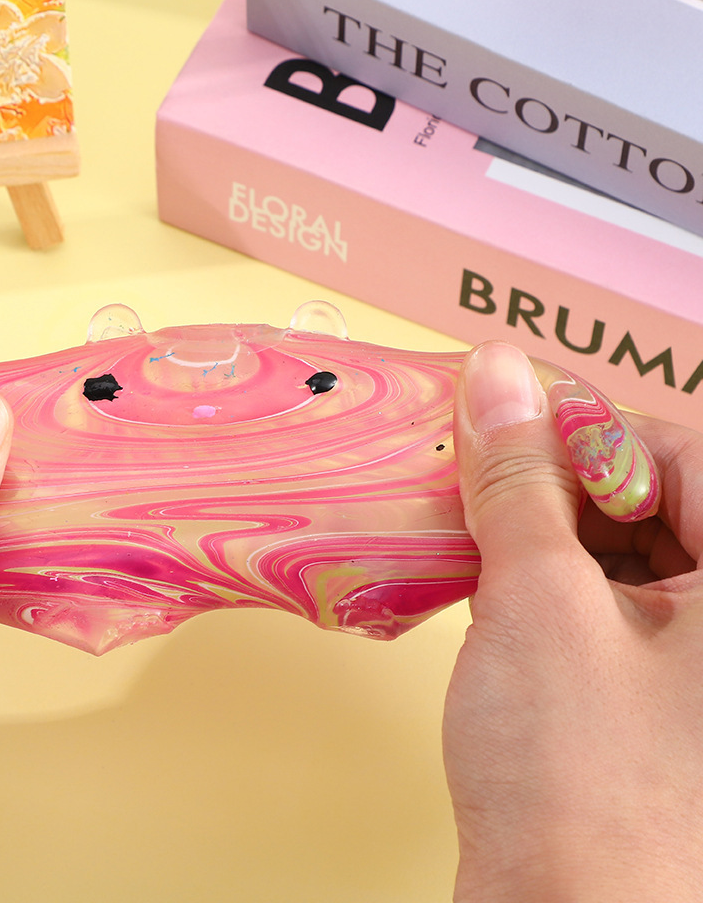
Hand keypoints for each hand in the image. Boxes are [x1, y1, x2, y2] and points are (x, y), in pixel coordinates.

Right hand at [443, 341, 702, 901]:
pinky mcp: (665, 708)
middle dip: (560, 488)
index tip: (504, 431)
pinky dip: (553, 590)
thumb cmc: (578, 783)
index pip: (688, 453)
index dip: (589, 431)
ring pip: (630, 557)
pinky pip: (614, 611)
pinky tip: (496, 600)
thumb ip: (518, 478)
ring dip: (547, 538)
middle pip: (659, 503)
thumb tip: (497, 375)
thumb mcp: (538, 602)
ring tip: (476, 547)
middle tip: (477, 489)